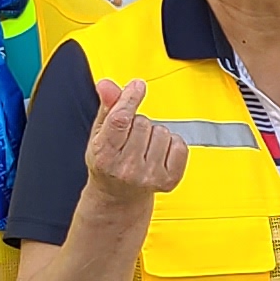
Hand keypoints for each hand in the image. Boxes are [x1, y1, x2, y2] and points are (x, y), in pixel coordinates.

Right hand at [82, 77, 190, 199]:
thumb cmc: (108, 162)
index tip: (137, 86)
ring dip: (154, 134)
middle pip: (143, 122)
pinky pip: (179, 144)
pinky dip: (171, 144)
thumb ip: (107, 107)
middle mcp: (127, 168)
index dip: (130, 99)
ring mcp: (149, 176)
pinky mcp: (169, 180)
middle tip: (130, 138)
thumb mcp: (100, 134)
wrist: (118, 196)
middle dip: (138, 123)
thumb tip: (107, 85)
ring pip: (162, 131)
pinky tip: (158, 153)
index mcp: (104, 155)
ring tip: (143, 148)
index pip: (120, 120)